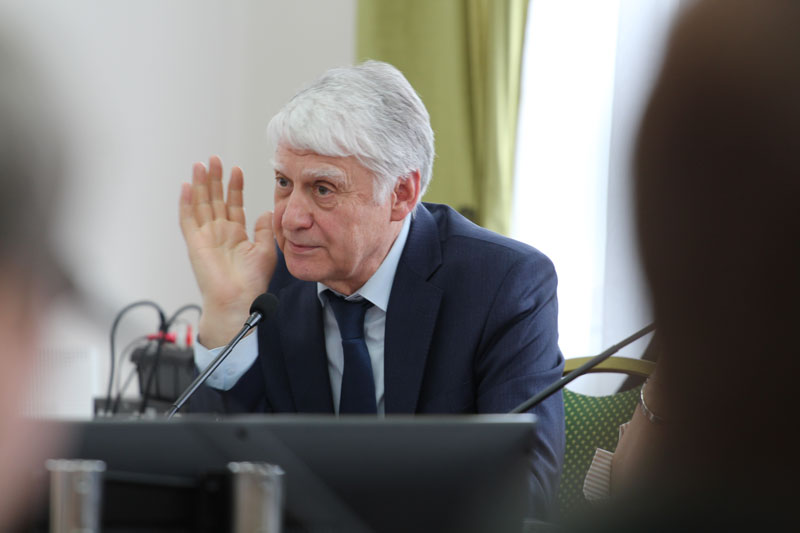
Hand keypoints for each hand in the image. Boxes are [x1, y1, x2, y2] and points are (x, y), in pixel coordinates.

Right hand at [179, 156, 275, 346]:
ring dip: (201, 184)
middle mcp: (219, 233)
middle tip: (214, 158)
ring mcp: (205, 237)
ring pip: (201, 204)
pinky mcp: (195, 243)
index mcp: (235, 234)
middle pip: (215, 199)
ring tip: (201, 165)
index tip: (237, 169)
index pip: (233, 204)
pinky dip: (186, 203)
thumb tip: (267, 211)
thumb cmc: (252, 282)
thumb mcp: (265, 250)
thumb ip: (265, 229)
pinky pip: (188, 220)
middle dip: (215, 179)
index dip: (235, 187)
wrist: (239, 299)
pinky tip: (187, 186)